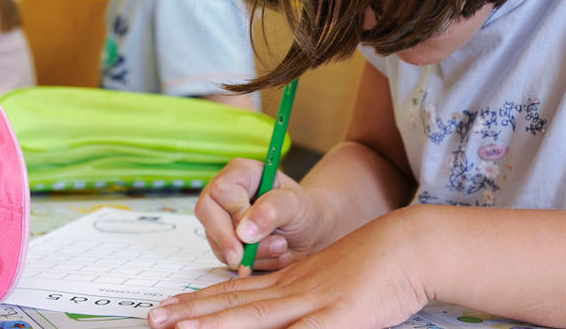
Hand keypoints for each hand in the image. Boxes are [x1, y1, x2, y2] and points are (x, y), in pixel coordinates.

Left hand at [147, 209, 428, 328]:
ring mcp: (313, 303)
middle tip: (153, 319)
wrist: (412, 245)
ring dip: (215, 325)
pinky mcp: (338, 316)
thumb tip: (288, 317)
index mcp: (290, 284)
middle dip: (189, 315)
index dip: (197, 305)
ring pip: (255, 317)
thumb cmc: (378, 267)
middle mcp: (292, 291)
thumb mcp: (332, 285)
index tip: (167, 310)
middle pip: (232, 305)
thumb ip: (307, 305)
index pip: (233, 296)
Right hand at [195, 158, 326, 275]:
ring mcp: (222, 218)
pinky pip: (225, 257)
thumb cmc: (302, 210)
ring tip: (280, 248)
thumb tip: (244, 231)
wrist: (309, 232)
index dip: (234, 214)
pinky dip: (250, 263)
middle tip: (245, 259)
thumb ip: (271, 211)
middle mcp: (226, 193)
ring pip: (216, 240)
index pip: (221, 190)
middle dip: (228, 241)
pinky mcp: (224, 241)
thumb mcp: (294, 205)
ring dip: (247, 254)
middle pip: (206, 213)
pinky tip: (272, 256)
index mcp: (241, 173)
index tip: (250, 234)